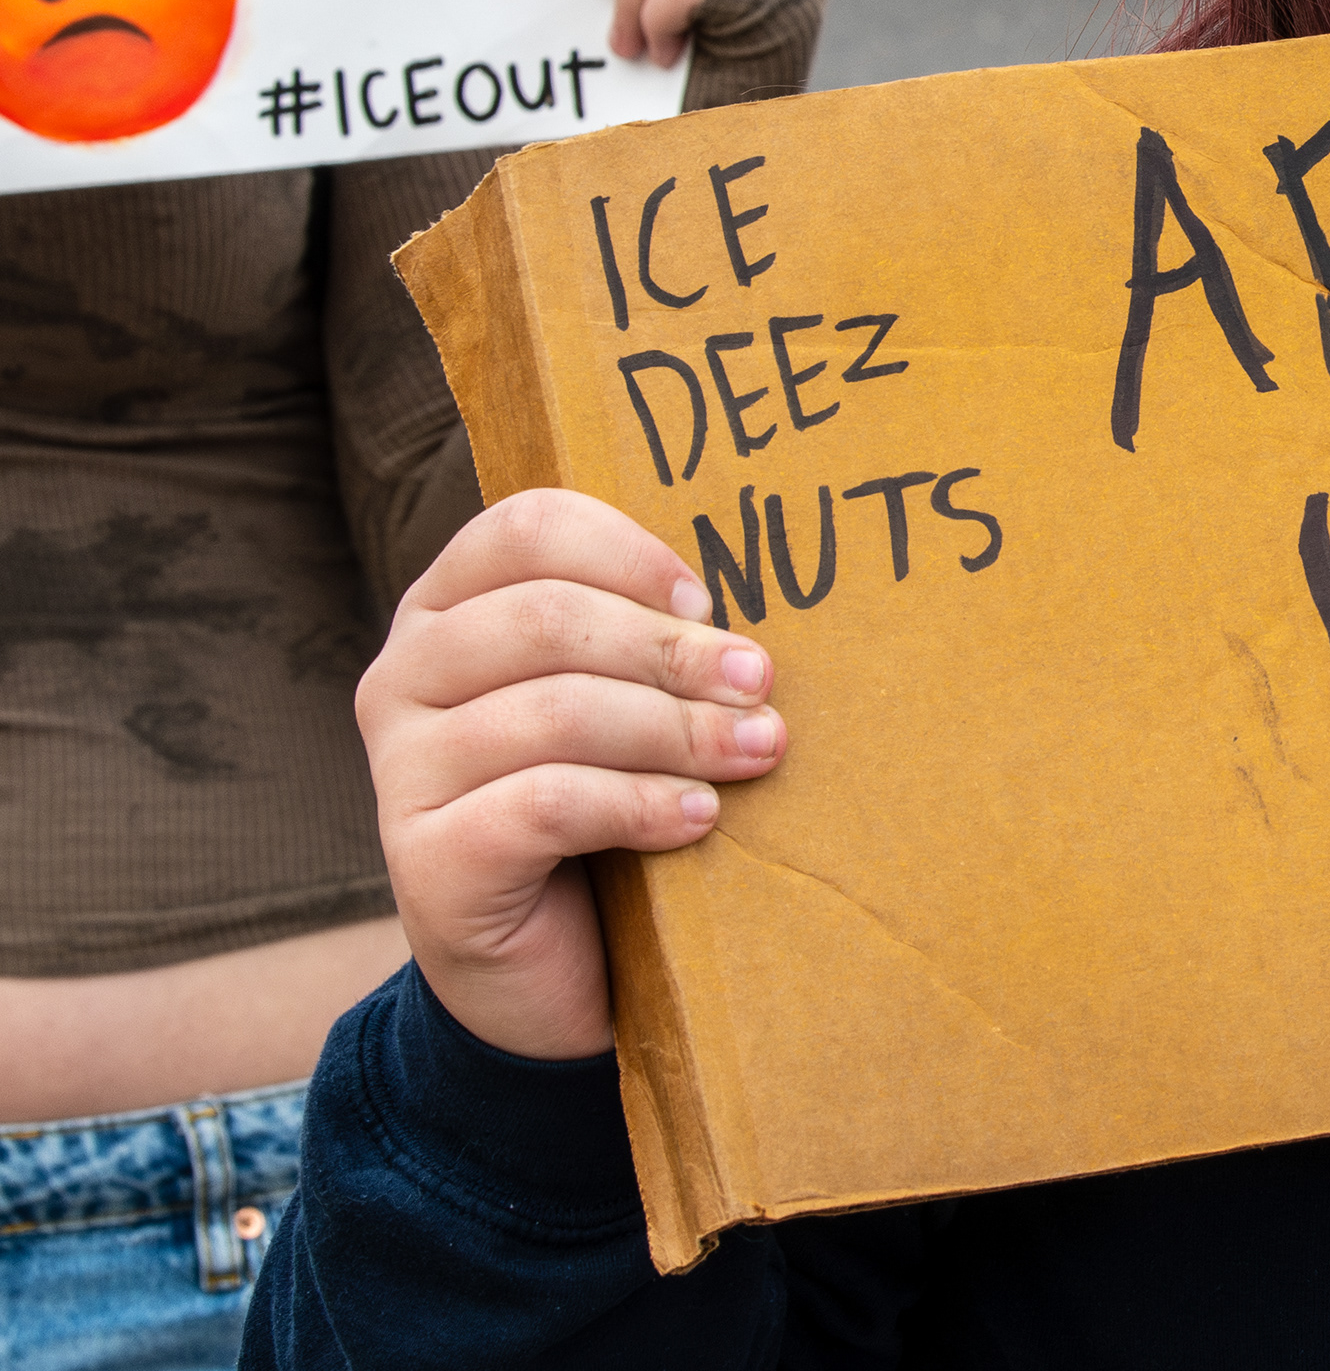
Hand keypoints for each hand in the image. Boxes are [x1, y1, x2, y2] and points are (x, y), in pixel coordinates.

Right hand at [356, 492, 785, 1061]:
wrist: (550, 968)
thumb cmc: (603, 809)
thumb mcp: (623, 707)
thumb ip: (651, 645)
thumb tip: (745, 621)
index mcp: (449, 610)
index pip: (525, 528)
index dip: (627, 554)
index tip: (707, 602)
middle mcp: (404, 678)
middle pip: (545, 618)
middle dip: (672, 651)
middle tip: (761, 685)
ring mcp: (400, 771)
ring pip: (553, 712)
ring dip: (676, 730)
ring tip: (756, 751)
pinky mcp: (422, 861)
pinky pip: (544, 805)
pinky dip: (639, 804)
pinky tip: (697, 817)